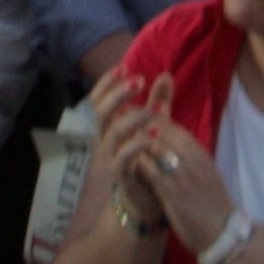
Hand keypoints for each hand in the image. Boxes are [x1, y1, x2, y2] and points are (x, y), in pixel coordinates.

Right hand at [90, 69, 171, 231]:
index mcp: (110, 125)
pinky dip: (138, 143)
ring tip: (155, 109)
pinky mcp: (121, 175)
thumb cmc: (147, 157)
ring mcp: (111, 157)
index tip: (123, 66)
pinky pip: (123, 157)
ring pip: (114, 132)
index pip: (98, 100)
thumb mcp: (154, 125)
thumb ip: (157, 101)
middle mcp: (106, 140)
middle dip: (118, 94)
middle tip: (139, 80)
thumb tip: (165, 75)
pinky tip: (155, 133)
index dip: (106, 83)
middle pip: (101, 112)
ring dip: (134, 116)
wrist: (148, 197)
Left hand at [130, 104, 235, 245]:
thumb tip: (171, 143)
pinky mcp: (173, 193)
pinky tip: (130, 167)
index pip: (171, 127)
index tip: (135, 122)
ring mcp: (182, 174)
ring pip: (154, 147)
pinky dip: (140, 166)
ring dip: (136, 145)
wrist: (222, 230)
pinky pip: (152, 171)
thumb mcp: (204, 171)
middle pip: (161, 132)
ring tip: (122, 147)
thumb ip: (188, 155)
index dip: (151, 122)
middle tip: (121, 129)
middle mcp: (191, 158)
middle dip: (139, 128)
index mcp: (199, 152)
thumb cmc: (212, 202)